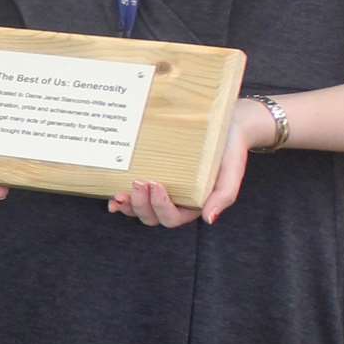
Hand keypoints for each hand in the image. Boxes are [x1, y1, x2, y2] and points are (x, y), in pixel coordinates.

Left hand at [106, 97, 257, 226]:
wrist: (228, 124)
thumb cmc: (229, 149)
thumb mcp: (231, 172)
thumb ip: (224, 196)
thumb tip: (209, 219)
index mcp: (193, 204)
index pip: (172, 218)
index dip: (160, 207)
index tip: (156, 184)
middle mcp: (175, 200)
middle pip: (151, 216)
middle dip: (140, 205)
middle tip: (137, 183)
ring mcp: (161, 189)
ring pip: (139, 208)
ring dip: (127, 205)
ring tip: (119, 194)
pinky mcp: (152, 174)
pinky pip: (133, 193)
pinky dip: (122, 198)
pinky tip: (112, 193)